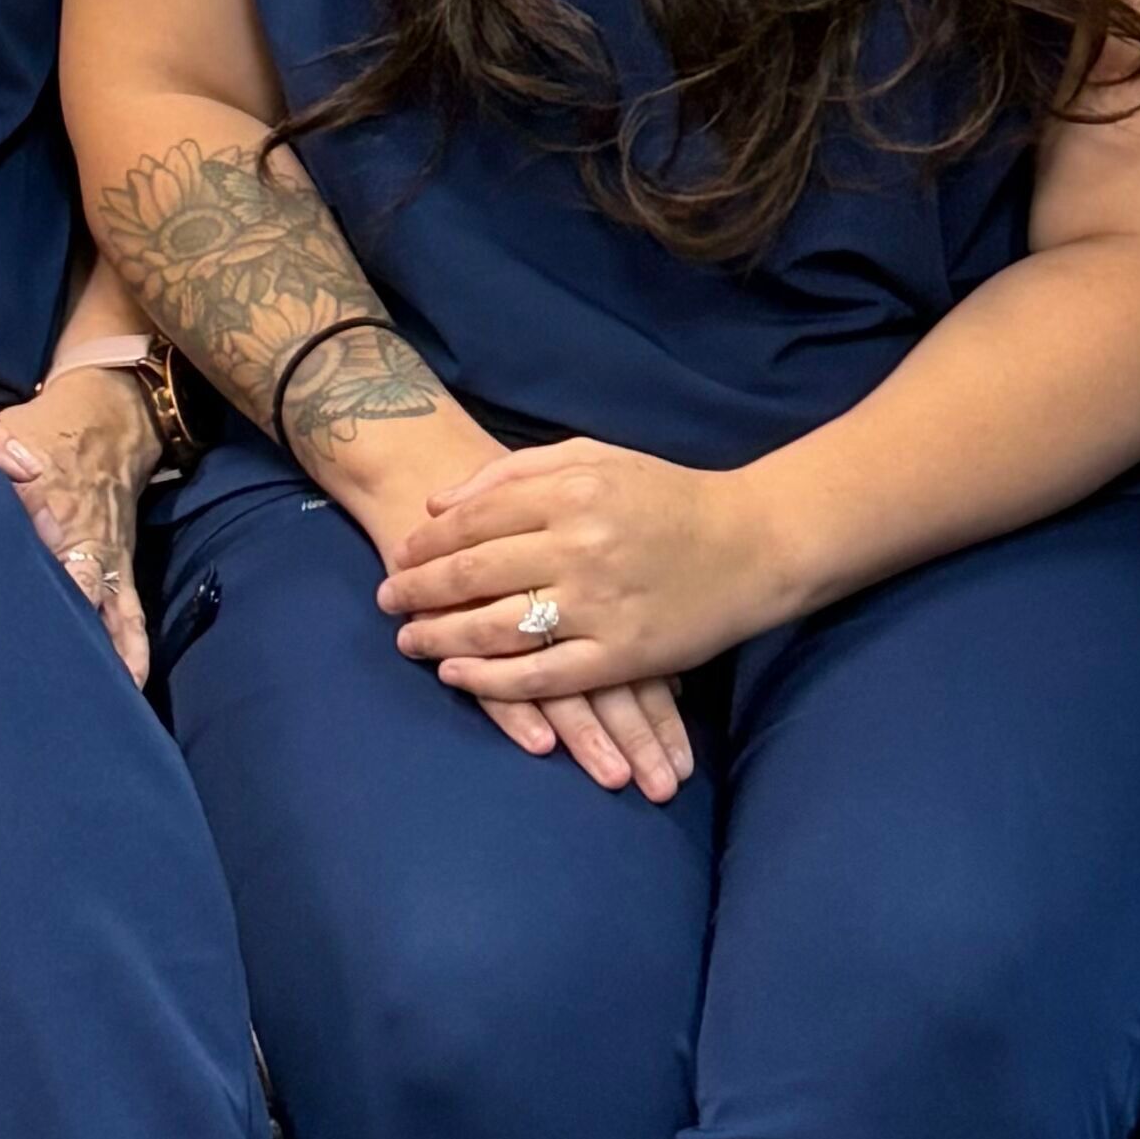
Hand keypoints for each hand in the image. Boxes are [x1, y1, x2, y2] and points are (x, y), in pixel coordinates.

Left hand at [0, 365, 160, 681]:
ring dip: (94, 659)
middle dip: (44, 640)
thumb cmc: (42, 432)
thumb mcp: (2, 439)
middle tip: (17, 690)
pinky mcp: (122, 573)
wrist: (107, 421)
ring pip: (102, 616)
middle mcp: (78, 541)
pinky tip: (127, 689)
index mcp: (46, 505)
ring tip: (80, 708)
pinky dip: (133, 653)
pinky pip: (132, 618)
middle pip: (64, 595)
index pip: (22, 553)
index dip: (3, 591)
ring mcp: (104, 560)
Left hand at [378, 436, 794, 697]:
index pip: (476, 518)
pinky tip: (457, 676)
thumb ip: (519, 471)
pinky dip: (491, 681)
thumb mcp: (597, 457)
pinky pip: (542, 675)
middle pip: (475, 573)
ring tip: (408, 641)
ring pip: (498, 628)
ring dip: (441, 637)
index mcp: (573, 490)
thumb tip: (440, 502)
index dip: (428, 541)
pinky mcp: (621, 654)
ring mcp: (600, 605)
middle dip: (419, 589)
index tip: (399, 555)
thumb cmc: (668, 495)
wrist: (753, 543)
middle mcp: (580, 545)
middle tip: (386, 599)